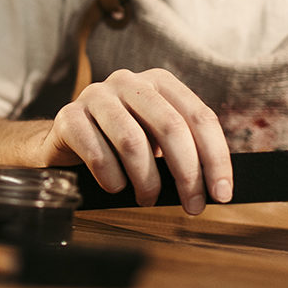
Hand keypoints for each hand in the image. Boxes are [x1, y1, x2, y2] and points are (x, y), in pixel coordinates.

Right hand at [36, 68, 232, 213]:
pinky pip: (98, 154)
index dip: (216, 158)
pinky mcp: (68, 117)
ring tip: (147, 198)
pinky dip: (113, 179)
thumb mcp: (156, 139)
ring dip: (147, 180)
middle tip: (192, 206)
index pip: (199, 117)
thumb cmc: (119, 144)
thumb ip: (184, 149)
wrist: (65, 142)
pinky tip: (116, 187)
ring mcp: (95, 96)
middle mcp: (128, 81)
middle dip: (187, 174)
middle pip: (171, 127)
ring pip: (133, 142)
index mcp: (158, 81)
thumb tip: (218, 186)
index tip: (222, 193)